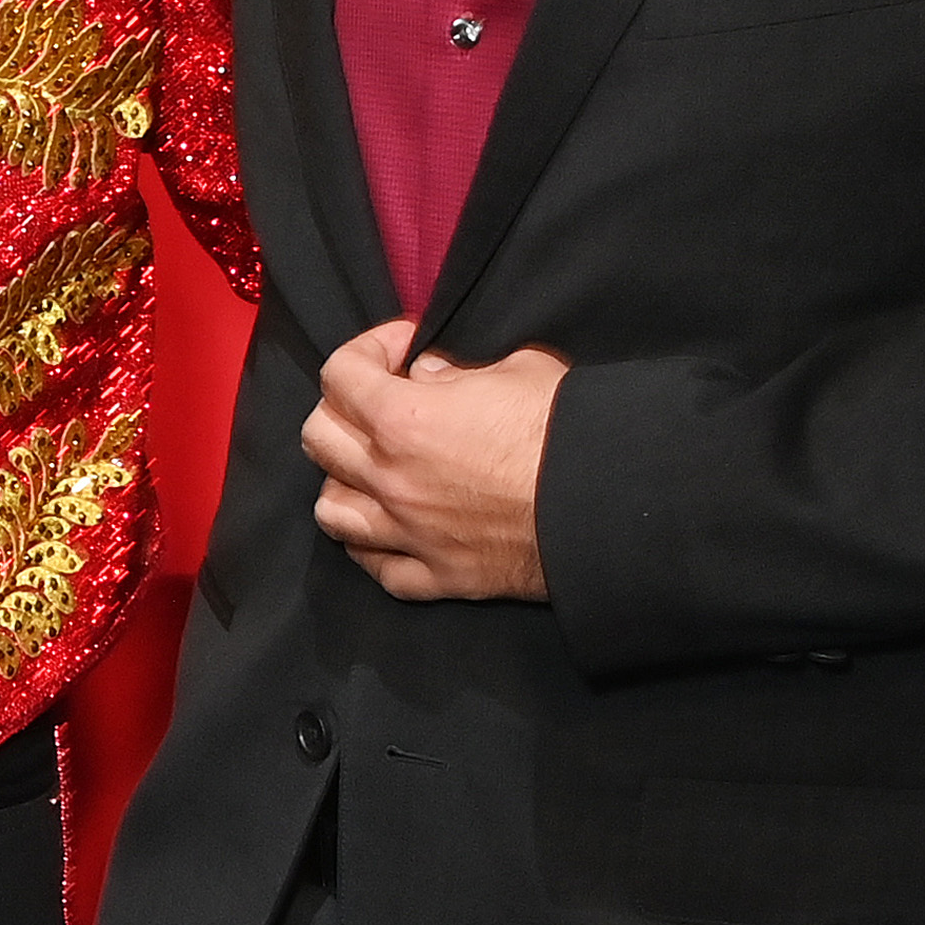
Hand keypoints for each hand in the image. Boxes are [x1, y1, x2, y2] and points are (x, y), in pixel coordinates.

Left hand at [303, 320, 568, 601]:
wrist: (606, 507)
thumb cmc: (566, 432)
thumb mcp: (520, 369)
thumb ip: (459, 370)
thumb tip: (427, 375)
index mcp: (403, 420)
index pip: (340, 373)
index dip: (369, 348)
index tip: (405, 348)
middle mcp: (390, 478)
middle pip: (318, 437)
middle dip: (344, 409)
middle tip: (384, 401)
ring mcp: (408, 533)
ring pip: (331, 511)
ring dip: (345, 482)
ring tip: (376, 468)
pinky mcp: (436, 576)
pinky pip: (377, 568)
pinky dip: (373, 547)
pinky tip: (391, 528)